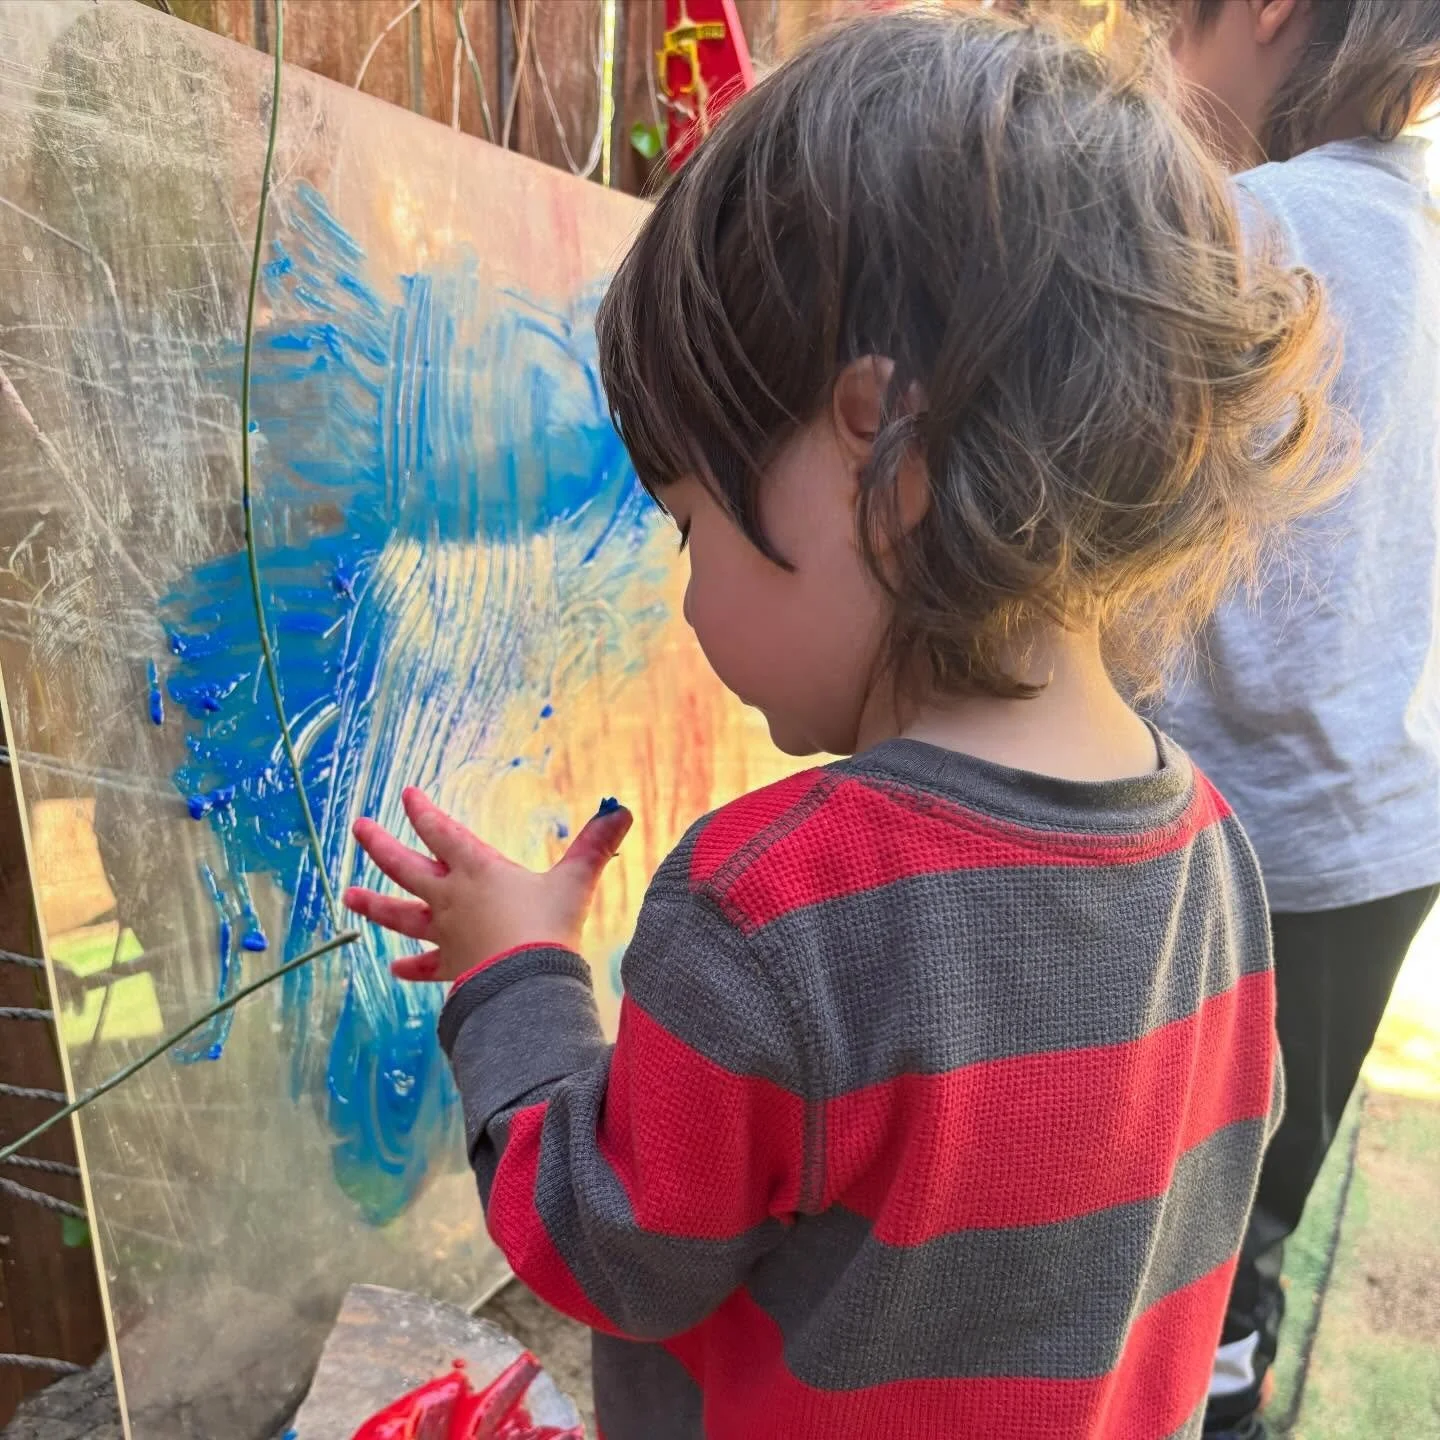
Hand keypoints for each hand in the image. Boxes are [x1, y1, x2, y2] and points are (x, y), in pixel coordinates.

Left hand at [344, 788, 631, 982]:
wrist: (525, 984)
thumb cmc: (548, 928)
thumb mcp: (575, 881)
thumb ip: (595, 846)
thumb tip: (622, 811)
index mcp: (476, 868)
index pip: (441, 832)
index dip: (422, 811)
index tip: (406, 795)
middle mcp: (451, 897)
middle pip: (404, 866)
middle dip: (379, 845)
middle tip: (358, 828)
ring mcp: (445, 933)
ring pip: (400, 914)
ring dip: (374, 904)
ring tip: (348, 896)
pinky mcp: (451, 966)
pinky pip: (425, 965)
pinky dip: (411, 967)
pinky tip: (395, 967)